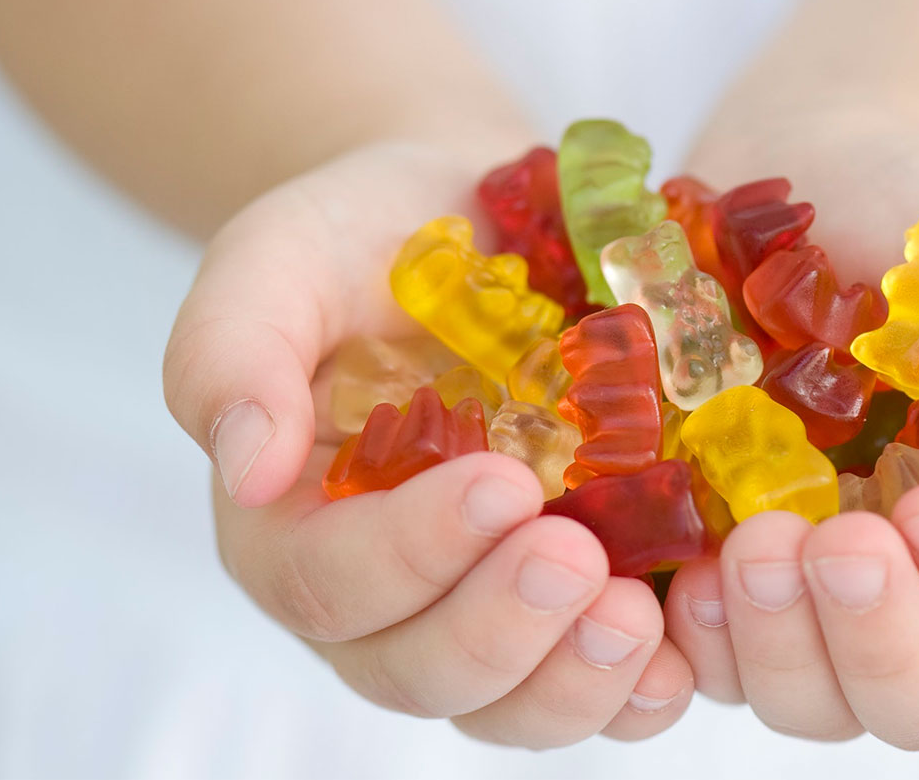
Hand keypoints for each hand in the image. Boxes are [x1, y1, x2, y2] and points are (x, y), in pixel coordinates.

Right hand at [162, 142, 694, 747]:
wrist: (475, 213)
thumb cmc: (361, 237)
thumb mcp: (277, 260)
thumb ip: (233, 350)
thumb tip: (246, 468)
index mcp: (289, 527)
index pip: (328, 583)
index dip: (411, 553)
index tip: (501, 484)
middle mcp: (381, 595)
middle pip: (417, 670)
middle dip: (501, 630)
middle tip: (579, 558)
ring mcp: (478, 607)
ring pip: (506, 705)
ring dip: (572, 685)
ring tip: (638, 620)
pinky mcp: (569, 600)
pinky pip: (593, 685)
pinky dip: (638, 688)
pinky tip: (684, 650)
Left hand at [661, 110, 918, 747]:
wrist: (814, 166)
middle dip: (881, 641)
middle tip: (833, 539)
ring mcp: (814, 596)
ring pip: (813, 703)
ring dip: (779, 646)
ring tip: (746, 539)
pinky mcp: (718, 571)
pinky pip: (701, 663)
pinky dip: (691, 639)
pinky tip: (677, 570)